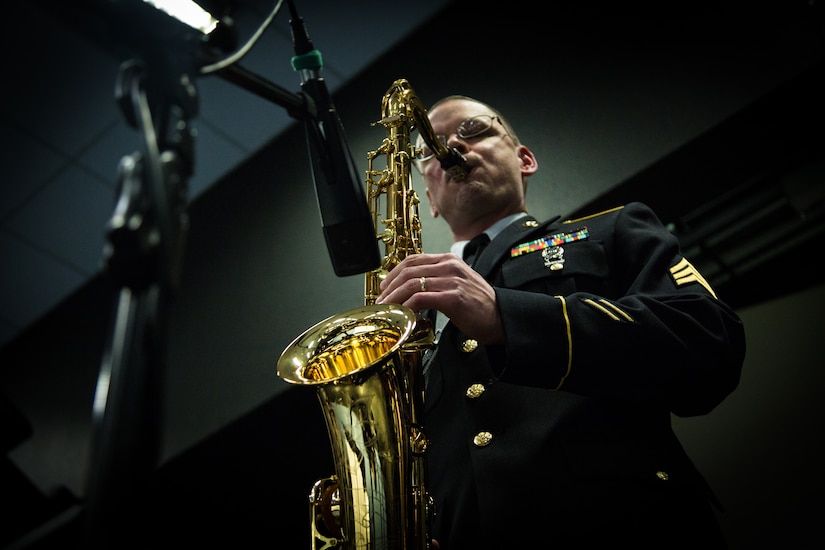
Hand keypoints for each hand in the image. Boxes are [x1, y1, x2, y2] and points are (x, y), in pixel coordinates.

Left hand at [377, 253, 503, 344]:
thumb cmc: (479, 306)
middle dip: (389, 286)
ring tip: (386, 309)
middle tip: (380, 301)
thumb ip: (438, 280)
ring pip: (411, 284)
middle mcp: (449, 266)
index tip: (385, 286)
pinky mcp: (452, 297)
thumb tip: (413, 289)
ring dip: (394, 298)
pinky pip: (420, 298)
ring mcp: (451, 280)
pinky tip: (402, 315)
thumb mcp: (458, 284)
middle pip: (408, 270)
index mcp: (449, 260)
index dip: (394, 272)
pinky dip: (406, 307)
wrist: (501, 318)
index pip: (414, 259)